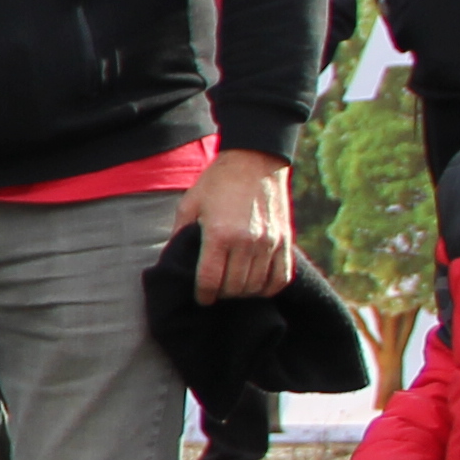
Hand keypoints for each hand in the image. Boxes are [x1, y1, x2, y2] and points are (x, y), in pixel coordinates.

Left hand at [188, 148, 297, 302]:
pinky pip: (281, 278)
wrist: (256, 160)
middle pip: (234, 287)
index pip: (210, 280)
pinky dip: (268, 287)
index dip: (203, 296)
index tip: (201, 299)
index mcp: (219, 234)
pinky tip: (257, 285)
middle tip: (216, 291)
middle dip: (222, 294)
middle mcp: (246, 242)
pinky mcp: (285, 241)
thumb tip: (174, 259)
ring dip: (243, 293)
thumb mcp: (190, 202)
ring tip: (234, 288)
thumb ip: (180, 233)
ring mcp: (269, 243)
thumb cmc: (218, 181)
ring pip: (256, 286)